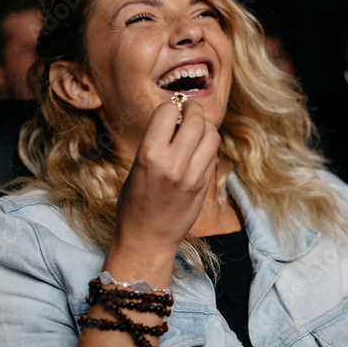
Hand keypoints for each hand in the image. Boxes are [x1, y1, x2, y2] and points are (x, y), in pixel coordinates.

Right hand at [109, 100, 219, 271]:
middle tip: (189, 110)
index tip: (170, 110)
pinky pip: (213, 154)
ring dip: (205, 126)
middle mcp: (174, 164)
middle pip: (196, 119)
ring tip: (196, 128)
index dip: (170, 107)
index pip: (167, 111)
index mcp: (149, 156)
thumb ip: (158, 142)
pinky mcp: (204, 186)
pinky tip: (198, 149)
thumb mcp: (138, 167)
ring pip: (212, 134)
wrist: (147, 239)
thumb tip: (177, 116)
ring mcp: (193, 176)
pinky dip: (208, 146)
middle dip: (193, 109)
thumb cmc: (134, 203)